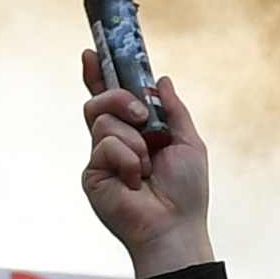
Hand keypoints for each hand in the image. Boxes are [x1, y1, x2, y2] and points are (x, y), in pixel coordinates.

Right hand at [79, 53, 214, 274]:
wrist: (175, 225)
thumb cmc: (186, 191)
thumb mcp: (188, 141)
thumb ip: (174, 110)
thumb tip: (162, 79)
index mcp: (135, 133)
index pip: (110, 98)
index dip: (98, 75)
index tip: (91, 53)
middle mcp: (114, 143)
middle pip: (99, 100)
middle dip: (119, 98)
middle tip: (140, 116)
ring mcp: (100, 159)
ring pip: (102, 120)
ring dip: (134, 141)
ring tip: (147, 167)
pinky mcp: (92, 174)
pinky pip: (104, 145)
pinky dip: (127, 159)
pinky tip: (135, 181)